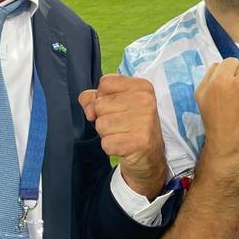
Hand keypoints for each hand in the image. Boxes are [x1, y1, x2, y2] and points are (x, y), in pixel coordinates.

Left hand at [79, 75, 165, 199]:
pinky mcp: (139, 142)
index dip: (102, 97)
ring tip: (122, 134)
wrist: (149, 156)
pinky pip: (106, 143)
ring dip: (106, 134)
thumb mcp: (115, 104)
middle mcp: (146, 101)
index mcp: (142, 87)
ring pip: (101, 124)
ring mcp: (144, 121)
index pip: (105, 82)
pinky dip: (110, 147)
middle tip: (121, 124)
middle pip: (100, 104)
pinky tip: (123, 146)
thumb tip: (88, 109)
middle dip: (103, 118)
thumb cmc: (130, 125)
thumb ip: (94, 98)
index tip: (116, 106)